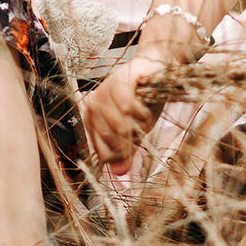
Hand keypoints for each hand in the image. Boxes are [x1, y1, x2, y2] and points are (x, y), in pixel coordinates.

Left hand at [81, 54, 168, 174]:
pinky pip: (128, 106)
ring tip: (144, 116)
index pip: (103, 153)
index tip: (133, 145)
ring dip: (140, 124)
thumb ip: (125, 152)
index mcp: (92, 120)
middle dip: (134, 138)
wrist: (154, 73)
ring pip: (120, 123)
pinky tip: (145, 106)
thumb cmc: (142, 102)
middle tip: (142, 127)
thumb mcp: (134, 132)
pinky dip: (142, 111)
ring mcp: (104, 92)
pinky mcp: (118, 80)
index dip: (121, 155)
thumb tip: (118, 173)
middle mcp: (93, 105)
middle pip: (113, 140)